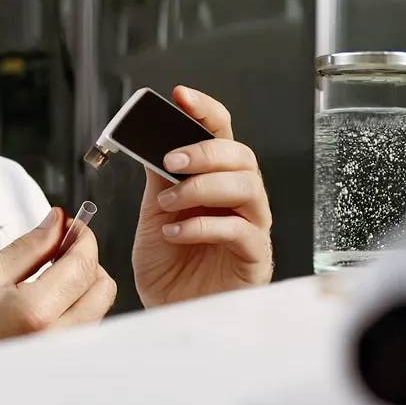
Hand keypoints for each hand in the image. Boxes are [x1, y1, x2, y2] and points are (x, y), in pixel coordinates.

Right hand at [0, 207, 116, 355]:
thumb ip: (27, 246)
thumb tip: (55, 223)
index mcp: (35, 312)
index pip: (82, 264)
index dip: (82, 238)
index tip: (73, 226)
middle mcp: (57, 338)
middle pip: (103, 288)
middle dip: (86, 261)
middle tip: (61, 249)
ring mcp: (63, 354)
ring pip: (99, 308)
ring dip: (82, 284)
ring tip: (50, 277)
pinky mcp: (64, 363)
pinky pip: (87, 327)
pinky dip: (76, 306)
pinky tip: (50, 300)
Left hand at [132, 85, 272, 306]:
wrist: (164, 309)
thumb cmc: (166, 265)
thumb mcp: (154, 212)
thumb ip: (159, 176)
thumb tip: (151, 135)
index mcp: (214, 181)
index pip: (221, 134)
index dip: (205, 110)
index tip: (181, 95)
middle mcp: (237, 200)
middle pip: (242, 157)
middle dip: (206, 151)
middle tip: (172, 158)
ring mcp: (250, 227)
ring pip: (248, 188)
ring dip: (203, 187)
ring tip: (168, 201)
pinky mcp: (253, 258)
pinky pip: (241, 232)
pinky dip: (204, 226)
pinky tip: (176, 232)